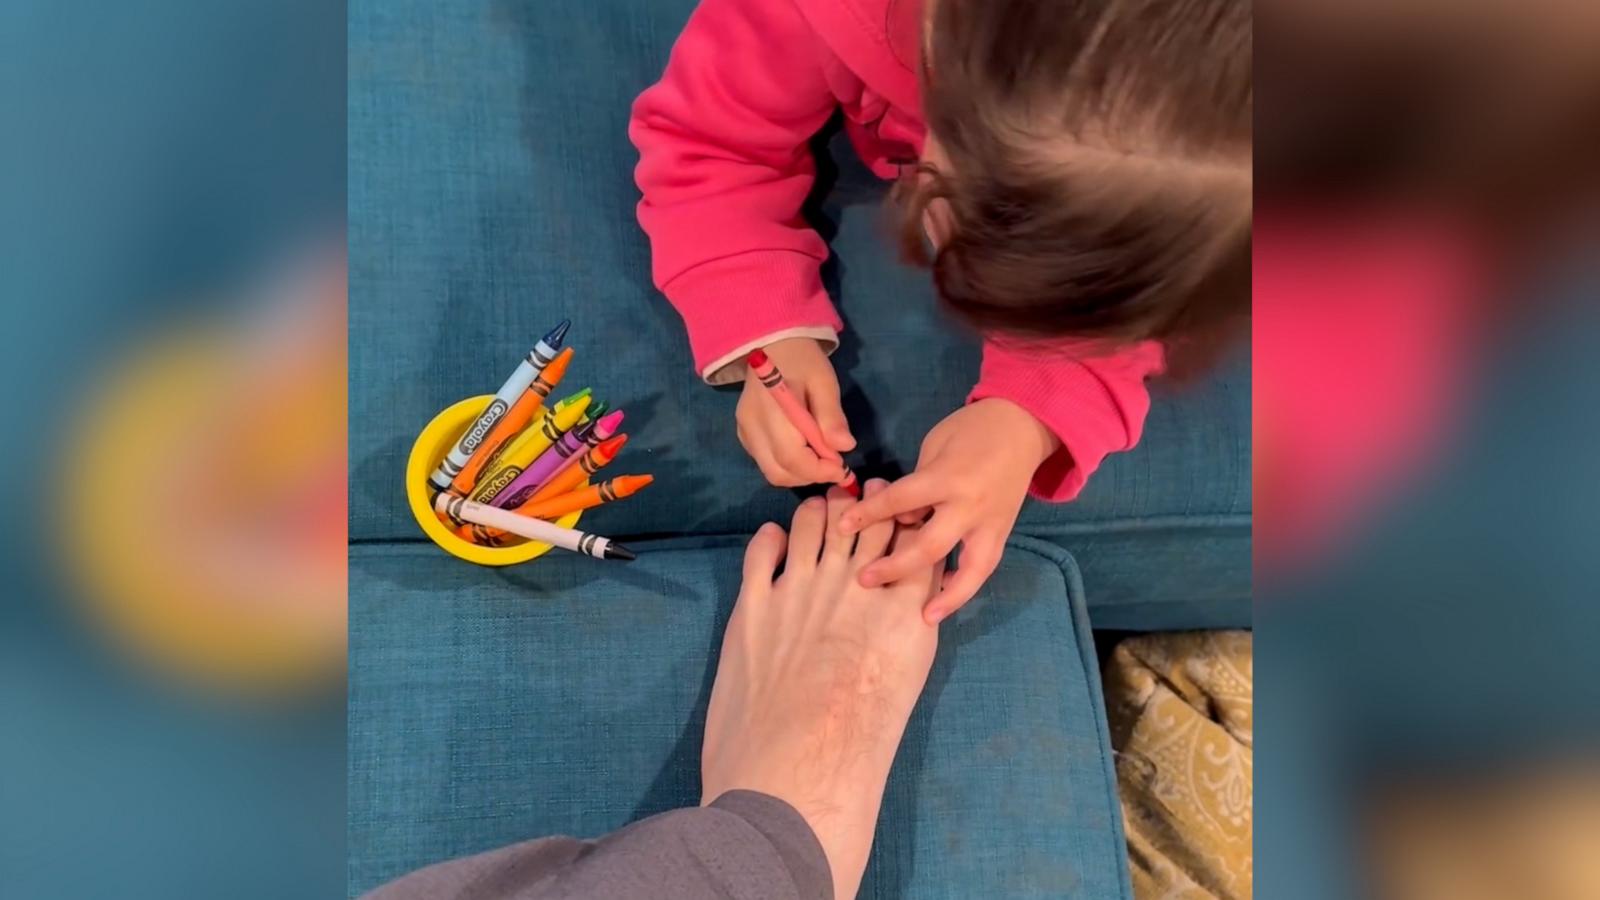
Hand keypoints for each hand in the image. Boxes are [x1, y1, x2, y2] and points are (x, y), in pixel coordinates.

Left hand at [702, 483, 938, 899]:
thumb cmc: (861, 739)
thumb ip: (909, 625)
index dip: (902, 517)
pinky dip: (770, 537)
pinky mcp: (753, 603)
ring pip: (811, 520)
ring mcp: (799, 588)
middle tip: (858, 499)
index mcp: (902, 604)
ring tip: (817, 517)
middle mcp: (853, 584)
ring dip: (817, 513)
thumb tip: (908, 600)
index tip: (896, 511)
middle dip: (862, 504)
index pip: (909, 536)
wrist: (797, 768)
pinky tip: (774, 544)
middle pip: (862, 519)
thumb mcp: (909, 674)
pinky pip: (762, 547)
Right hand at [736, 337, 854, 486]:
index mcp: (771, 410)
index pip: (790, 456)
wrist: (773, 344)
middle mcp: (751, 425)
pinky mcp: (744, 435)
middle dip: (810, 476)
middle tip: (834, 464)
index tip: (842, 468)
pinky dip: (788, 466)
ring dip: (800, 474)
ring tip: (821, 457)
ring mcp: (744, 432)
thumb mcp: (824, 382)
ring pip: (771, 472)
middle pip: (778, 472)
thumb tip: (844, 447)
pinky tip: (804, 450)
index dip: (818, 470)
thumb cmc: (802, 361)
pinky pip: (766, 463)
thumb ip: (832, 416)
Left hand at [839, 399, 1060, 623]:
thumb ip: (916, 484)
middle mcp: (969, 506)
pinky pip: (983, 568)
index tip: (842, 526)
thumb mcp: (934, 447)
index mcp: (947, 478)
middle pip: (929, 545)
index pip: (900, 500)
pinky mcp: (1002, 533)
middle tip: (863, 580)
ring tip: (923, 615)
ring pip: (969, 568)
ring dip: (946, 595)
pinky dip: (965, 589)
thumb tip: (898, 518)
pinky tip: (943, 608)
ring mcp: (990, 524)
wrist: (1022, 427)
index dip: (868, 514)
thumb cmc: (970, 430)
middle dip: (895, 565)